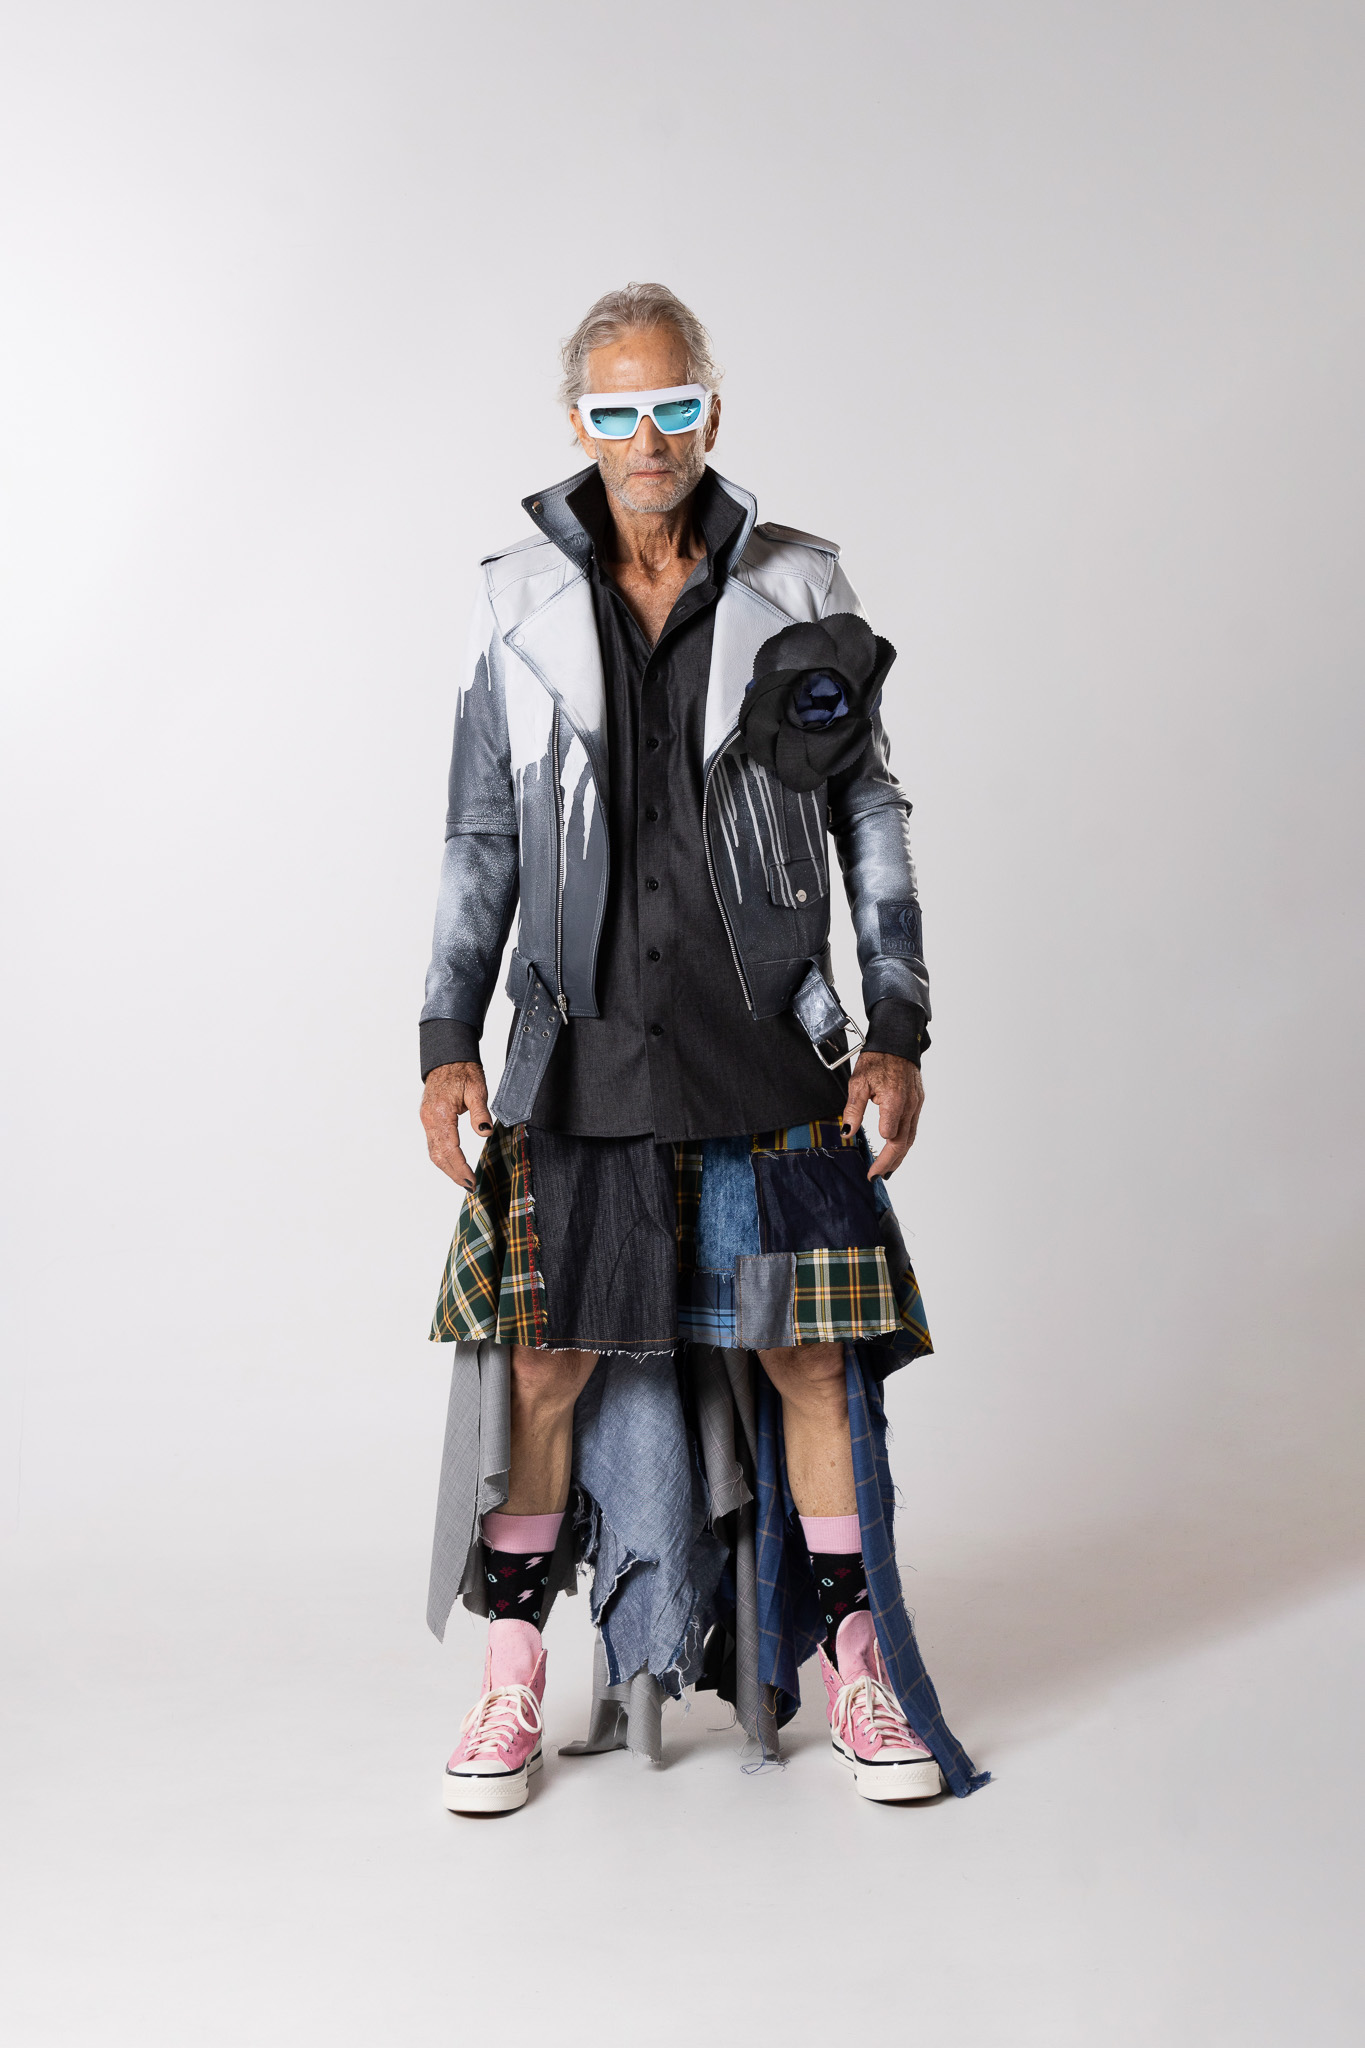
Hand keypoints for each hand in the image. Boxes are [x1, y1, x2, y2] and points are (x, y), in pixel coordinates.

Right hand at [420, 1061, 491, 1189]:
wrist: (447, 1058)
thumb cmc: (463, 1070)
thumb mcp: (477, 1089)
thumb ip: (480, 1113)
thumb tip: (484, 1133)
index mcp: (440, 1113)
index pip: (449, 1149)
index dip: (460, 1167)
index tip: (471, 1180)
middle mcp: (429, 1119)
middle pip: (438, 1155)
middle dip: (453, 1173)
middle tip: (469, 1185)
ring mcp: (426, 1119)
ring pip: (433, 1152)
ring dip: (447, 1168)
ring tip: (463, 1180)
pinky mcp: (428, 1119)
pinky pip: (433, 1144)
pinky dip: (443, 1157)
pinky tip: (454, 1164)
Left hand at [841, 1050, 923, 1179]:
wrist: (897, 1042)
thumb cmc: (877, 1060)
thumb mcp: (858, 1082)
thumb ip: (853, 1110)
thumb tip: (846, 1134)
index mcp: (895, 1100)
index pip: (889, 1134)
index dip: (880, 1152)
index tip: (868, 1168)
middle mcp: (909, 1106)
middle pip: (903, 1142)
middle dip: (890, 1163)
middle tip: (876, 1176)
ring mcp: (916, 1105)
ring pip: (910, 1138)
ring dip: (899, 1157)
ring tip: (887, 1172)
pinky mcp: (918, 1103)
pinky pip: (913, 1128)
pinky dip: (905, 1144)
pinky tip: (896, 1152)